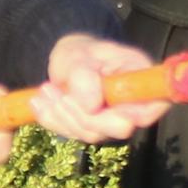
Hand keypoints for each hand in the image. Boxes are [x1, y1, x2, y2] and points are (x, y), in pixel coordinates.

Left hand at [28, 33, 158, 143]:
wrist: (71, 60)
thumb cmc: (83, 52)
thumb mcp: (82, 55)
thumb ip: (86, 76)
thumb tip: (91, 106)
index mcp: (142, 84)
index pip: (147, 111)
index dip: (126, 114)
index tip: (96, 104)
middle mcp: (134, 109)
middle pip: (118, 129)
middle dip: (83, 113)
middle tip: (54, 90)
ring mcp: (114, 123)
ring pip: (91, 134)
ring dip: (62, 113)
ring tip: (45, 89)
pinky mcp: (94, 132)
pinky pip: (72, 135)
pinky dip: (52, 119)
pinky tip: (40, 102)